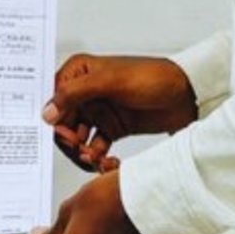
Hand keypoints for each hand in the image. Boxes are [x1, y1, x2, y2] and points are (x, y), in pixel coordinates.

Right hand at [42, 53, 196, 172]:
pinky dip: (96, 157)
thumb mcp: (110, 82)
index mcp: (79, 72)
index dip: (55, 121)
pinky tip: (107, 162)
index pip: (53, 99)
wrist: (187, 95)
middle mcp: (85, 91)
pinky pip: (94, 147)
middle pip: (63, 123)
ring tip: (96, 160)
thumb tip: (47, 112)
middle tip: (83, 153)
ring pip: (77, 138)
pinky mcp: (112, 127)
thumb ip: (76, 94)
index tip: (67, 137)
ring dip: (83, 152)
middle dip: (70, 142)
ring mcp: (99, 110)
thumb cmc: (152, 77)